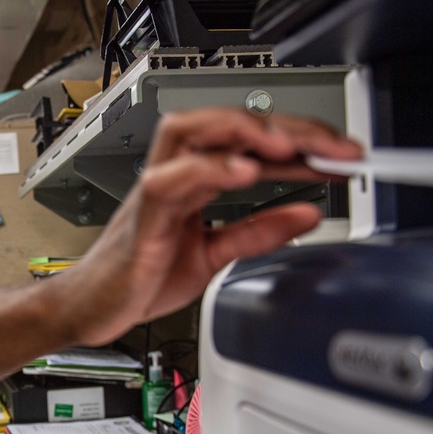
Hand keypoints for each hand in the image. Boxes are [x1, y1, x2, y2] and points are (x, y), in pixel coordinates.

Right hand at [60, 108, 362, 346]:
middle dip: (282, 126)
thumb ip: (258, 232)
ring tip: (285, 144)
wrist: (91, 310)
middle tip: (330, 145)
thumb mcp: (214, 254)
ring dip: (240, 131)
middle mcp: (174, 177)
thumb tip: (308, 213)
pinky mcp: (142, 220)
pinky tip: (244, 173)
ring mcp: (154, 193)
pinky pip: (169, 182)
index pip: (249, 142)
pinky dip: (207, 170)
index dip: (300, 140)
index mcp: (193, 182)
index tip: (341, 154)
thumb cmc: (139, 277)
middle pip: (224, 122)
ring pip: (188, 132)